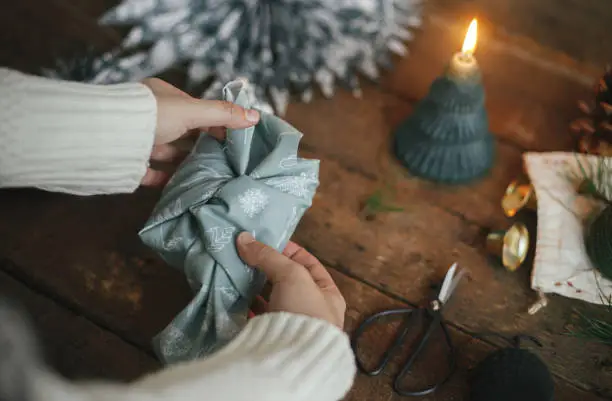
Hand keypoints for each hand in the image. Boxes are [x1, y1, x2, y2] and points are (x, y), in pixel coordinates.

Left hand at [140, 78, 259, 186]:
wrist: (108, 137)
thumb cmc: (151, 116)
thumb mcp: (192, 111)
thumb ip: (222, 114)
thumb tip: (255, 116)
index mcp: (161, 98)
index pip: (194, 110)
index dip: (214, 123)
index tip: (232, 139)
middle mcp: (149, 117)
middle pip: (182, 133)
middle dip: (201, 145)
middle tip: (224, 159)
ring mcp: (138, 140)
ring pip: (167, 153)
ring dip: (185, 162)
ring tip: (207, 175)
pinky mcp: (129, 162)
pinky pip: (152, 172)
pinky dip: (167, 179)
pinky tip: (183, 186)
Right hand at [236, 232, 345, 328]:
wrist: (292, 359)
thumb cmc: (304, 312)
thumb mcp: (292, 275)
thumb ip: (268, 256)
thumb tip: (244, 239)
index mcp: (327, 293)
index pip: (308, 263)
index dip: (289, 250)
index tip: (266, 241)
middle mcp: (311, 309)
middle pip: (286, 280)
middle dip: (267, 268)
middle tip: (246, 255)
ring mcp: (291, 324)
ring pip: (271, 297)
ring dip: (255, 285)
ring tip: (237, 271)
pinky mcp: (271, 336)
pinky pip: (258, 315)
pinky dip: (246, 304)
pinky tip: (234, 295)